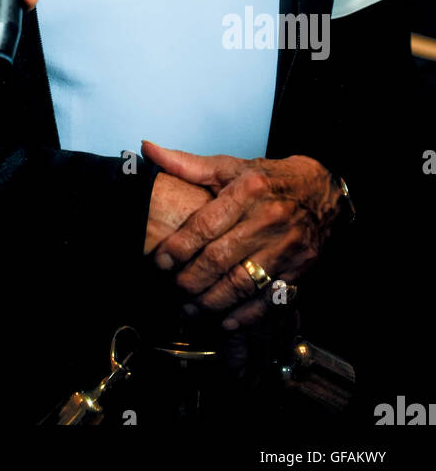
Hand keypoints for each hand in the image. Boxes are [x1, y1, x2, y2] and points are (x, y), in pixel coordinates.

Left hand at [142, 141, 343, 329]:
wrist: (323, 191)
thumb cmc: (270, 179)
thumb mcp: (231, 166)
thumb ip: (187, 164)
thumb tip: (148, 149)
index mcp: (248, 190)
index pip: (205, 224)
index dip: (179, 246)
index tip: (161, 261)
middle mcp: (268, 219)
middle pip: (221, 258)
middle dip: (192, 279)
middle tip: (174, 289)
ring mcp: (286, 246)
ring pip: (242, 283)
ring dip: (213, 302)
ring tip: (192, 309)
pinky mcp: (299, 268)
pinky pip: (269, 299)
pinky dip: (246, 315)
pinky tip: (226, 321)